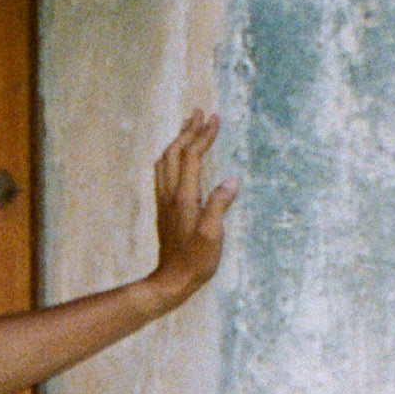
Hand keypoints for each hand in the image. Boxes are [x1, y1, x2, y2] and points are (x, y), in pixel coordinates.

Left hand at [150, 110, 237, 305]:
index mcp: (184, 198)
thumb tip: (231, 181)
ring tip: (188, 125)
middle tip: (200, 112)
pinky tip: (177, 156)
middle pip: (174, 153)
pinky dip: (172, 156)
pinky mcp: (165, 209)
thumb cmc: (195, 261)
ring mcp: (165, 201)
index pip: (191, 157)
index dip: (203, 136)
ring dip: (177, 141)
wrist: (171, 280)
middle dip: (187, 131)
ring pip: (165, 161)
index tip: (215, 118)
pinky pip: (164, 173)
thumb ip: (219, 206)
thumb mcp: (213, 236)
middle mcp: (170, 195)